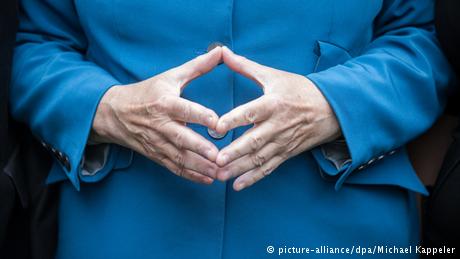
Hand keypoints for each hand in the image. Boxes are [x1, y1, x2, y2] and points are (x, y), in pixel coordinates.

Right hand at [91, 47, 222, 183]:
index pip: (185, 110)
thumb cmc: (147, 92)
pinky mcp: (156, 155)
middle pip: (181, 138)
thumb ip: (198, 66)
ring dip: (200, 167)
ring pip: (179, 157)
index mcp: (165, 103)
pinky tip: (208, 180)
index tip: (218, 123)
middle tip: (220, 156)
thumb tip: (221, 51)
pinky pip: (174, 167)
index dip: (201, 116)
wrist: (114, 112)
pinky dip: (190, 175)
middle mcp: (160, 124)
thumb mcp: (170, 76)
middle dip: (200, 149)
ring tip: (220, 173)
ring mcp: (157, 142)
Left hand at [215, 47, 340, 190]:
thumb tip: (223, 52)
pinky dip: (254, 178)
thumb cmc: (299, 90)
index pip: (250, 112)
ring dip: (239, 168)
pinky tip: (238, 186)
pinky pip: (269, 168)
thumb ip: (245, 66)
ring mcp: (282, 142)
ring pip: (259, 158)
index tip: (217, 126)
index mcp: (273, 103)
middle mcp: (277, 125)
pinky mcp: (286, 153)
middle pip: (253, 140)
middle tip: (216, 160)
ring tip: (220, 175)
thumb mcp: (274, 75)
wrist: (331, 109)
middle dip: (234, 152)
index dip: (234, 119)